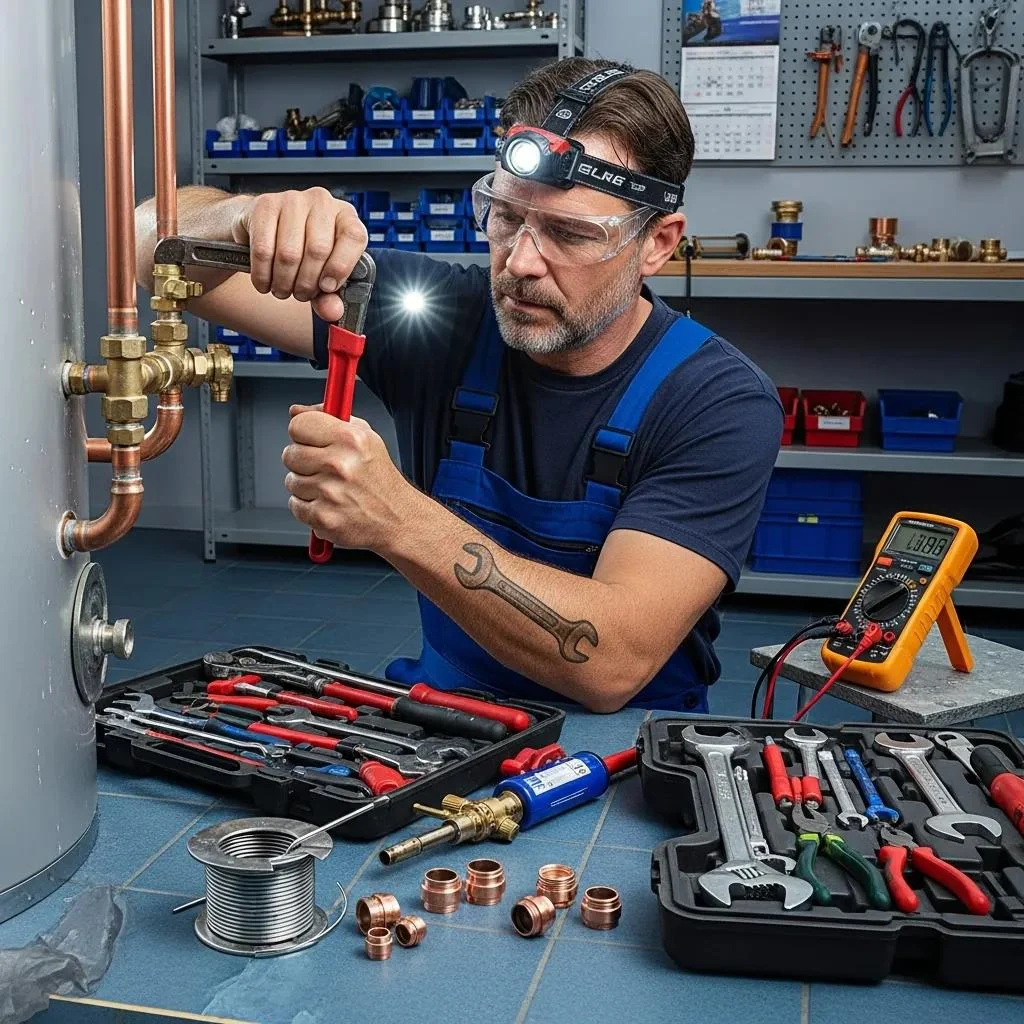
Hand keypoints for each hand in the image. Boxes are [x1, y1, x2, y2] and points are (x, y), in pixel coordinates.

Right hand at [231, 188, 367, 321]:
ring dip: (284, 282)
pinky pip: (264, 250)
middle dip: (307, 283)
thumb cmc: (300, 251)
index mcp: (345, 217)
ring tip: (282, 290)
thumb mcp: (321, 275)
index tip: (326, 287)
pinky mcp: (264, 204)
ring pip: (290, 253)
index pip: (354, 237)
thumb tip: (333, 312)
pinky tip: (264, 282)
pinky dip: (263, 275)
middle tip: (300, 295)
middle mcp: (322, 202)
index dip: (341, 267)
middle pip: (319, 250)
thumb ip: (331, 296)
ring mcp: (292, 200)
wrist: (260, 228)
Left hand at [282, 405, 411, 552]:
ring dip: (306, 485)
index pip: (299, 425)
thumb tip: (295, 410)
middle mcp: (340, 464)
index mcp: (351, 439)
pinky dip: (308, 507)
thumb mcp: (365, 438)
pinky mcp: (323, 517)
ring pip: (291, 481)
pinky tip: (328, 505)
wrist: (397, 518)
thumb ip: (328, 419)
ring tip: (330, 488)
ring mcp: (330, 493)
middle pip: (289, 454)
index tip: (307, 439)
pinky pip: (295, 506)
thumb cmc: (380, 478)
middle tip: (322, 468)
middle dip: (302, 461)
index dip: (301, 433)